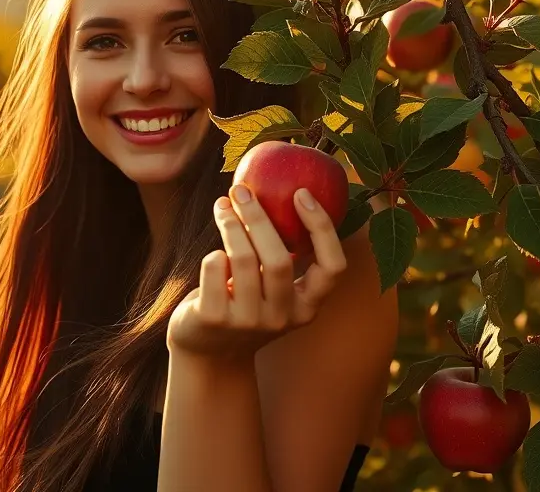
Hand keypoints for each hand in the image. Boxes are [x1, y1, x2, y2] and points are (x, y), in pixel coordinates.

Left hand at [165, 183, 348, 364]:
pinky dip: (212, 255)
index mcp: (307, 307)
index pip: (333, 268)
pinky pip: (214, 269)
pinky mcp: (214, 320)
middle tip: (241, 190)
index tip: (301, 193)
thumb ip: (278, 252)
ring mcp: (248, 322)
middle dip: (258, 217)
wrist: (206, 353)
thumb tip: (279, 186)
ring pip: (242, 260)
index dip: (322, 229)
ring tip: (222, 207)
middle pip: (278, 259)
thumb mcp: (268, 286)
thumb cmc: (241, 303)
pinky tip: (212, 255)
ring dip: (229, 225)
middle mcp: (284, 318)